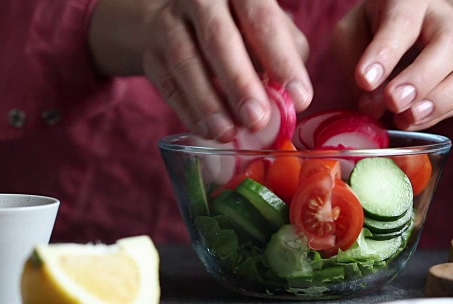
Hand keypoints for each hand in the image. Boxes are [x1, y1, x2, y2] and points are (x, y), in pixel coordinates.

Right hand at [141, 0, 311, 141]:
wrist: (186, 20)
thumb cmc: (243, 27)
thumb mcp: (272, 29)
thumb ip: (287, 56)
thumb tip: (291, 97)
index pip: (262, 21)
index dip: (281, 61)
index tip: (300, 99)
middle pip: (218, 39)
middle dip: (240, 83)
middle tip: (258, 119)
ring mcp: (170, 23)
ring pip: (186, 62)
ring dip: (209, 103)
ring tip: (229, 133)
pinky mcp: (152, 54)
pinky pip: (168, 85)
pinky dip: (188, 111)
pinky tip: (208, 131)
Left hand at [332, 0, 452, 130]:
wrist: (406, 28)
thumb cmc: (373, 29)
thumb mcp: (350, 34)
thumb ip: (355, 64)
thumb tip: (372, 107)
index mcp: (409, 0)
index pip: (403, 22)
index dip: (385, 53)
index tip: (365, 80)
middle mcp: (444, 18)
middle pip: (448, 45)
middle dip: (420, 79)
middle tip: (393, 102)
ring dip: (440, 100)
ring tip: (407, 117)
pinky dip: (440, 114)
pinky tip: (413, 119)